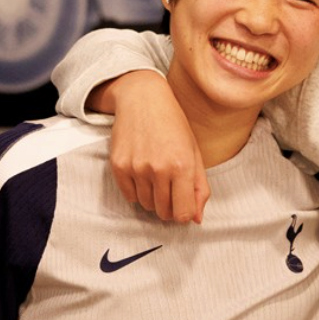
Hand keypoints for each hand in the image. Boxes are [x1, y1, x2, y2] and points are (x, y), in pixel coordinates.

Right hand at [94, 71, 209, 222]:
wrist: (143, 99)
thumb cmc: (174, 126)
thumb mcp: (194, 153)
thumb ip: (199, 188)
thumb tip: (197, 219)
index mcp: (182, 166)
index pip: (183, 213)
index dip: (185, 214)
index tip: (184, 206)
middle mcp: (159, 169)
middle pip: (164, 212)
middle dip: (170, 207)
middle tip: (172, 189)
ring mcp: (136, 168)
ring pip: (146, 205)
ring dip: (153, 198)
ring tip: (158, 177)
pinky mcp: (118, 166)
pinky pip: (129, 196)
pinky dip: (137, 192)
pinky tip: (143, 174)